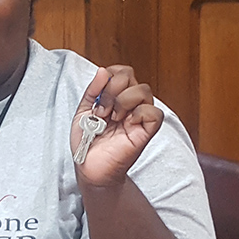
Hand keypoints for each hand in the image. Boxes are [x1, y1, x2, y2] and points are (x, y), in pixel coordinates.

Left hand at [71, 66, 162, 185]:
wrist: (89, 167)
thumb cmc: (88, 142)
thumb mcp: (83, 112)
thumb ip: (92, 91)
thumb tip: (102, 71)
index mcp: (116, 97)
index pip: (121, 71)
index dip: (108, 77)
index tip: (97, 98)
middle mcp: (130, 104)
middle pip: (130, 75)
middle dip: (111, 89)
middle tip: (102, 111)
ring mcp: (140, 116)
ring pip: (143, 90)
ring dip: (123, 101)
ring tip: (112, 118)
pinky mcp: (147, 131)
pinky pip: (155, 112)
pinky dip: (139, 113)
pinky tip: (127, 122)